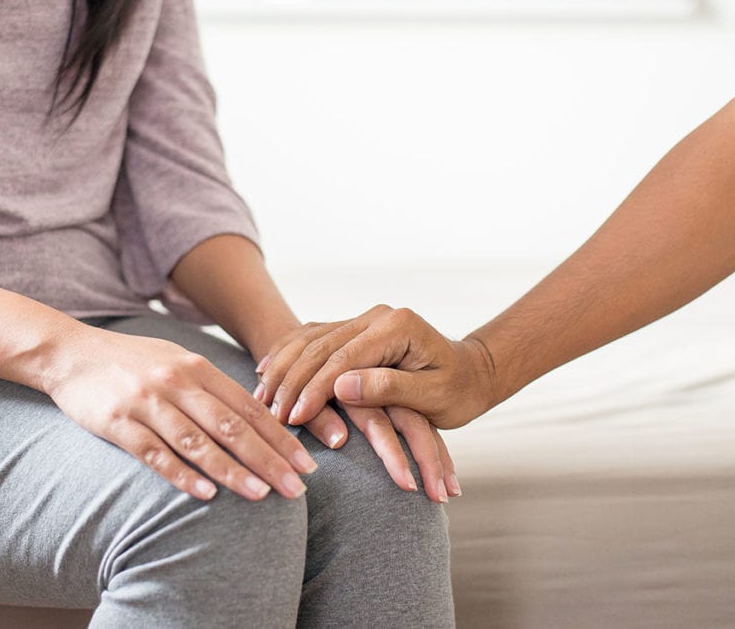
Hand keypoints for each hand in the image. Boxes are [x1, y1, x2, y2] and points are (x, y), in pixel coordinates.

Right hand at [44, 326, 317, 501]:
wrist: (71, 353)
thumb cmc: (133, 362)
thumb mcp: (178, 361)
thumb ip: (213, 388)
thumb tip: (257, 419)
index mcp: (198, 368)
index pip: (248, 408)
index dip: (280, 437)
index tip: (306, 464)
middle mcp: (177, 382)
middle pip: (231, 427)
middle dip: (268, 459)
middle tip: (295, 488)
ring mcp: (147, 402)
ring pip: (197, 441)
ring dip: (232, 470)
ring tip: (260, 495)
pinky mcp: (117, 423)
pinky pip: (154, 453)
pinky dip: (181, 474)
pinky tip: (205, 493)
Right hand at [258, 305, 495, 430]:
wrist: (473, 373)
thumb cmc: (459, 391)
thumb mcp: (432, 395)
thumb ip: (389, 387)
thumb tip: (342, 387)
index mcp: (396, 326)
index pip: (342, 358)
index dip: (315, 389)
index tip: (292, 418)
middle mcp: (376, 316)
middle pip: (320, 347)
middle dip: (292, 382)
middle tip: (269, 415)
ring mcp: (364, 320)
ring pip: (310, 340)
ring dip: (283, 369)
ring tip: (260, 399)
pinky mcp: (356, 330)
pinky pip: (311, 339)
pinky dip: (286, 355)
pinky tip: (264, 371)